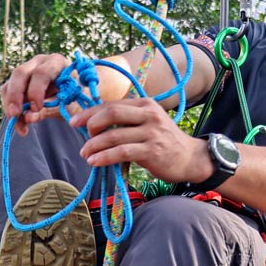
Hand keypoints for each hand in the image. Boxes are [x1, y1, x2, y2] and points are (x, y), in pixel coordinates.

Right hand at [0, 53, 73, 134]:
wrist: (74, 95)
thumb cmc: (75, 97)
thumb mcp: (68, 105)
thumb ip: (50, 110)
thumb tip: (28, 118)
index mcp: (56, 62)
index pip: (42, 73)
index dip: (36, 91)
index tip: (36, 108)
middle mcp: (39, 62)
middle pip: (20, 73)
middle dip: (16, 95)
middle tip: (16, 114)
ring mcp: (27, 70)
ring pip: (10, 83)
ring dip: (9, 104)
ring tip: (17, 123)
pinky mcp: (18, 81)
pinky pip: (7, 92)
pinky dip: (9, 108)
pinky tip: (18, 123)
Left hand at [68, 98, 211, 183]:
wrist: (190, 158)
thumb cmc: (164, 141)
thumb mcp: (148, 122)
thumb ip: (127, 120)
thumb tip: (94, 124)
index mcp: (144, 104)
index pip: (111, 104)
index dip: (89, 112)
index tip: (74, 122)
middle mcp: (148, 114)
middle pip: (111, 113)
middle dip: (91, 125)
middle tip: (83, 138)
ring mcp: (151, 132)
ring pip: (114, 135)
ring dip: (95, 145)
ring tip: (86, 154)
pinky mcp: (152, 151)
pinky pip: (122, 152)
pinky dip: (105, 157)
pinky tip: (95, 162)